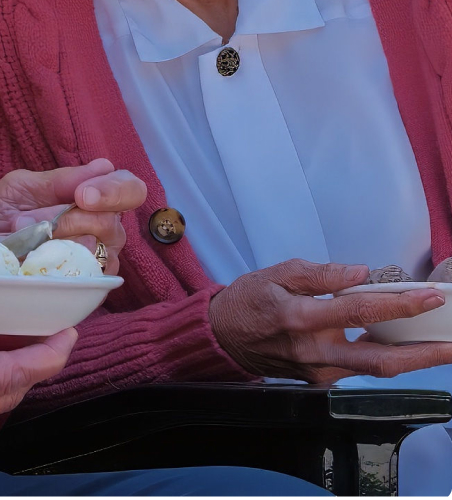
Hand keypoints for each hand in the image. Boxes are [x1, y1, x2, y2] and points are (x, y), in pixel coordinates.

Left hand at [0, 158, 146, 276]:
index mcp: (93, 196)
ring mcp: (96, 261)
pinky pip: (83, 280)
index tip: (83, 195)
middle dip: (81, 219)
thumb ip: (60, 180)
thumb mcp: (21, 187)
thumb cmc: (3, 215)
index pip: (129, 188)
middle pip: (115, 223)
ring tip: (32, 240)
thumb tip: (102, 166)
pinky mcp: (84, 290)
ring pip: (97, 252)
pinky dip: (58, 267)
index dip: (113, 190)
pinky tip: (39, 262)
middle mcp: (103, 228)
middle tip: (55, 222)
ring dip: (60, 243)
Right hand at [209, 259, 451, 382]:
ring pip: (377, 369)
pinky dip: (389, 356)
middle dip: (424, 354)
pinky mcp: (323, 381)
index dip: (398, 305)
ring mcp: (321, 373)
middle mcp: (316, 353)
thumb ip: (319, 273)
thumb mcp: (276, 273)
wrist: (223, 338)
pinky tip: (407, 344)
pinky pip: (362, 368)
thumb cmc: (249, 300)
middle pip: (381, 361)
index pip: (359, 311)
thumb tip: (359, 272)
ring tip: (443, 345)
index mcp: (302, 318)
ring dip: (414, 359)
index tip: (428, 296)